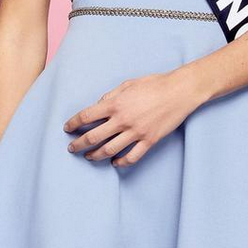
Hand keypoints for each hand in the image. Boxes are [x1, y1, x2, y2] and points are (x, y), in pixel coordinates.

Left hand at [63, 68, 201, 167]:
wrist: (179, 91)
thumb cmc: (154, 84)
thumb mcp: (128, 84)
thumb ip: (111, 95)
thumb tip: (99, 105)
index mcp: (115, 104)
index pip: (87, 116)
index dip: (74, 123)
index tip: (67, 128)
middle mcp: (123, 120)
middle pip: (93, 137)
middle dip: (79, 144)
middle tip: (72, 148)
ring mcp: (136, 132)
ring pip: (109, 150)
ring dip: (95, 155)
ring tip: (89, 157)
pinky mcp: (149, 140)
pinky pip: (131, 157)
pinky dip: (121, 162)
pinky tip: (115, 163)